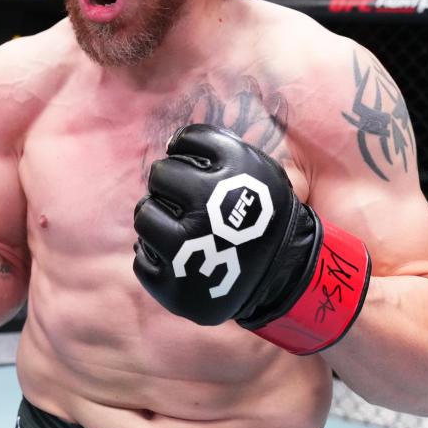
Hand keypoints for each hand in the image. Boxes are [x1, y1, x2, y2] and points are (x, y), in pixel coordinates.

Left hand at [133, 124, 371, 354]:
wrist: (285, 275)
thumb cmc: (263, 216)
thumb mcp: (259, 169)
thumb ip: (219, 148)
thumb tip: (173, 140)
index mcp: (232, 174)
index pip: (184, 139)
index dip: (184, 149)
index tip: (192, 165)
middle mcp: (206, 209)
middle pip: (159, 174)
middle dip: (169, 182)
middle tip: (183, 198)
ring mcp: (186, 253)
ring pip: (144, 216)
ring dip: (156, 216)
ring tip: (176, 225)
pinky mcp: (174, 288)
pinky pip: (141, 258)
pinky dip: (154, 255)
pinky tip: (177, 256)